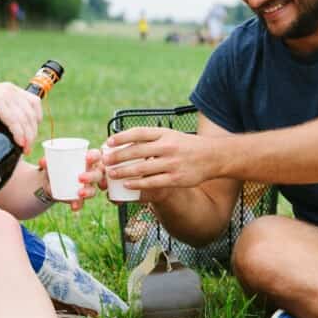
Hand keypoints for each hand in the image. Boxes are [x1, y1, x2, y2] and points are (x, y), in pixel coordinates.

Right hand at [0, 83, 41, 151]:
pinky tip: (18, 142)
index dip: (37, 120)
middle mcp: (10, 89)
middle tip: (28, 148)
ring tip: (24, 149)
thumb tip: (12, 135)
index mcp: (10, 89)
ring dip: (27, 136)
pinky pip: (13, 120)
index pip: (34, 103)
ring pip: (24, 118)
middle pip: (31, 113)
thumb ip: (3, 115)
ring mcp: (3, 94)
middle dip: (32, 132)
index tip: (31, 135)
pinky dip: (18, 132)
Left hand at [37, 153, 102, 211]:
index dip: (95, 156)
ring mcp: (88, 186)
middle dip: (91, 176)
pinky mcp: (82, 197)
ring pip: (93, 189)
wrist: (51, 182)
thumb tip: (42, 161)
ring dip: (88, 192)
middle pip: (98, 173)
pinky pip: (84, 202)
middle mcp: (91, 172)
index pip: (96, 155)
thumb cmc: (56, 166)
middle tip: (80, 177)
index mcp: (87, 159)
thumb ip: (47, 161)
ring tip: (79, 193)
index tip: (87, 158)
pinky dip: (79, 204)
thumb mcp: (51, 162)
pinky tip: (74, 206)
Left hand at [102, 127, 222, 191]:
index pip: (139, 133)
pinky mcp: (175, 179)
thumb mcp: (171, 135)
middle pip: (137, 151)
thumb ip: (152, 137)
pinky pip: (152, 182)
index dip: (122, 137)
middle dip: (118, 156)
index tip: (109, 142)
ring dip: (124, 172)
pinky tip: (127, 185)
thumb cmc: (186, 146)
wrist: (212, 157)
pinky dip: (138, 184)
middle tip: (105, 161)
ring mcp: (171, 163)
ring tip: (111, 174)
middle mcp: (167, 147)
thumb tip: (126, 140)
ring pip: (142, 168)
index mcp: (165, 134)